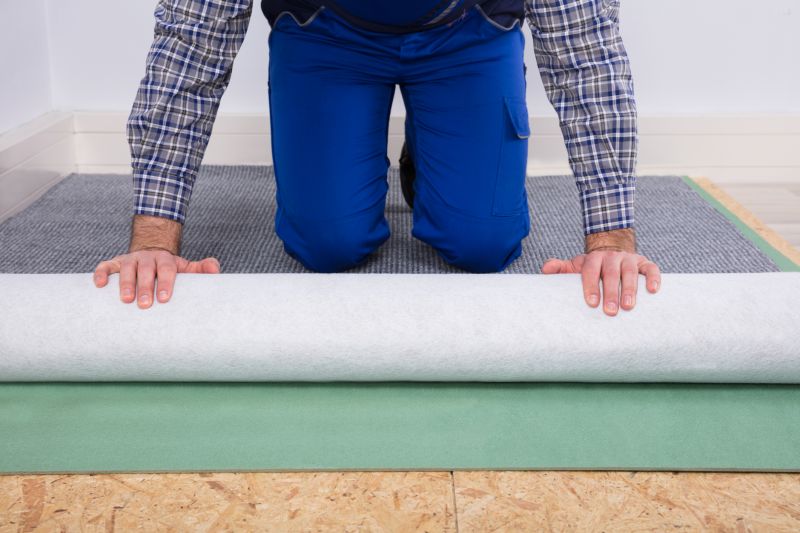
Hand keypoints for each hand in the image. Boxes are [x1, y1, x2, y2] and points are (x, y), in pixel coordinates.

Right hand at [93, 249, 219, 308]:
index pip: (167, 269)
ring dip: (125, 283)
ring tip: (125, 300)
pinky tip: (99, 286)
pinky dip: (101, 274)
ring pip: (126, 268)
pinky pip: (105, 266)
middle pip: (146, 270)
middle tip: (144, 305)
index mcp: (165, 260)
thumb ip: (201, 269)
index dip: (166, 282)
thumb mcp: (186, 268)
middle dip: (144, 287)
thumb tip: (215, 269)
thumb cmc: (170, 269)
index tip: (164, 299)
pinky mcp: (114, 263)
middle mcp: (147, 258)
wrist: (152, 252)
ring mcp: (130, 260)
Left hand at [541, 228, 660, 315]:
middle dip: (611, 292)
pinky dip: (653, 278)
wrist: (611, 248)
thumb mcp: (575, 266)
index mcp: (593, 258)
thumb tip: (545, 270)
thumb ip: (560, 268)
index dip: (591, 286)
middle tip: (610, 311)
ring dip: (631, 289)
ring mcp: (629, 259)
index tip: (592, 303)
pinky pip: (651, 268)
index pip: (591, 271)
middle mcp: (612, 257)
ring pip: (631, 272)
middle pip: (612, 273)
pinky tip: (653, 291)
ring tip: (629, 306)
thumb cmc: (591, 266)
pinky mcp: (644, 262)